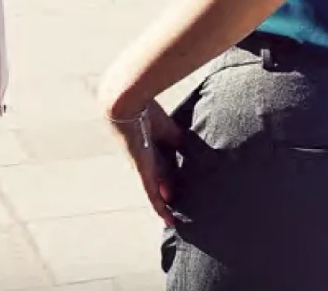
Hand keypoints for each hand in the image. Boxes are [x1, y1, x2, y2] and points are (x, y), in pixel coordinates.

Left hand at [107, 100, 186, 225]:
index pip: (165, 169)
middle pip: (161, 183)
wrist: (130, 107)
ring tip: (176, 220)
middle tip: (182, 210)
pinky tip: (167, 219)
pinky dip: (160, 207)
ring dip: (165, 205)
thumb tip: (197, 155)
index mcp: (152, 150)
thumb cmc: (148, 114)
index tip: (183, 190)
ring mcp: (144, 168)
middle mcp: (146, 162)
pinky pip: (151, 194)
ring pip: (156, 192)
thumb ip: (181, 145)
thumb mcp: (171, 132)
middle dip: (169, 195)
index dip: (173, 180)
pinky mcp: (143, 172)